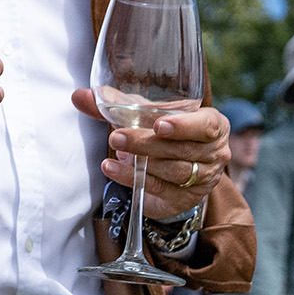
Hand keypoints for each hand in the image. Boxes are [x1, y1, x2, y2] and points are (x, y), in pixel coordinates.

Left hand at [72, 90, 229, 218]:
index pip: (206, 125)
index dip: (184, 125)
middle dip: (147, 143)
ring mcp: (203, 179)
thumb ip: (116, 104)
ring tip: (112, 153)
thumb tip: (79, 96)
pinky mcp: (185, 198)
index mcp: (213, 126)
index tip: (159, 124)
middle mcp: (214, 154)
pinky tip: (113, 169)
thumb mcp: (146, 113)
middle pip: (184, 150)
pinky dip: (134, 179)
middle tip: (117, 137)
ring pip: (174, 172)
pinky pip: (161, 190)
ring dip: (140, 163)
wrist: (175, 165)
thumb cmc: (163, 131)